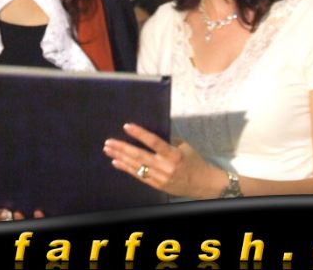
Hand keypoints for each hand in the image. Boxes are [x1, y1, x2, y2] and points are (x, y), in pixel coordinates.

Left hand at [103, 123, 225, 198]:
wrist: (203, 184)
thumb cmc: (194, 161)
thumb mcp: (185, 146)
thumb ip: (168, 140)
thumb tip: (149, 132)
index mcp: (174, 155)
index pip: (154, 142)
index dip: (140, 134)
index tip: (127, 126)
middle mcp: (166, 167)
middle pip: (140, 156)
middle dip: (123, 148)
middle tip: (109, 142)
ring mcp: (161, 178)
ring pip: (137, 167)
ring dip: (121, 158)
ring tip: (108, 150)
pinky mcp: (157, 185)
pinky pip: (139, 176)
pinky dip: (127, 169)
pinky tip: (116, 162)